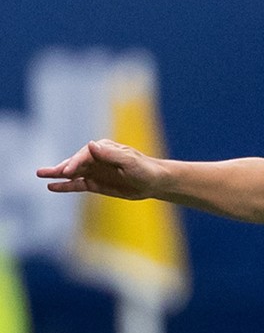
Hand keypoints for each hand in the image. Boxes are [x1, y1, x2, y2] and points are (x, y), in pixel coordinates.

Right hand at [36, 139, 161, 199]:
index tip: (67, 172)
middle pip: (74, 163)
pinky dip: (66, 186)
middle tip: (42, 172)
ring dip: (57, 175)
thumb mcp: (129, 162)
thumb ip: (110, 155)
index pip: (84, 155)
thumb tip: (91, 145)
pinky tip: (52, 187)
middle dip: (60, 168)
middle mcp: (96, 158)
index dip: (75, 163)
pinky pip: (78, 185)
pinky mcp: (96, 183)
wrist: (155, 182)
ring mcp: (94, 171)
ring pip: (72, 174)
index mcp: (103, 148)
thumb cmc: (145, 169)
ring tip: (40, 175)